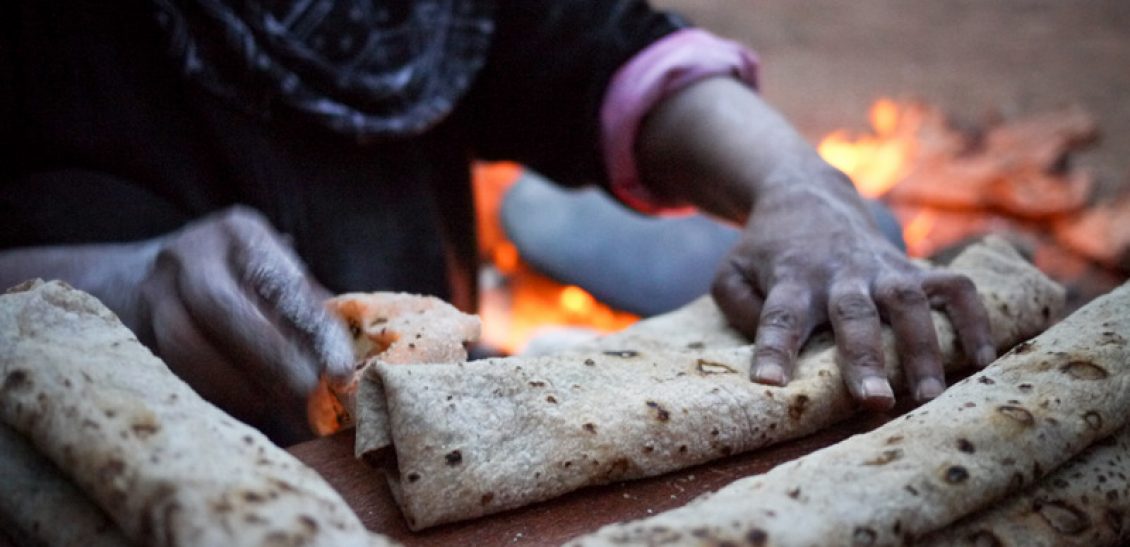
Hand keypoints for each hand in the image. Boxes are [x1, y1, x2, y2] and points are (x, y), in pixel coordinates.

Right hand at [135, 206, 352, 442]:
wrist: (135, 279)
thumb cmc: (235, 282)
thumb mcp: (272, 276)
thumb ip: (308, 311)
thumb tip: (351, 369)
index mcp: (239, 233)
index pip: (280, 281)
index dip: (313, 330)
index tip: (339, 371)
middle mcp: (190, 253)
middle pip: (222, 308)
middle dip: (270, 361)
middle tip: (308, 398)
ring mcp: (151, 292)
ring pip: (185, 345)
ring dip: (239, 388)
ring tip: (279, 411)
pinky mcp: (131, 332)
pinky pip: (172, 371)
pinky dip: (215, 397)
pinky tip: (247, 411)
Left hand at [710, 164, 995, 409]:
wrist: (806, 196)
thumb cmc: (765, 252)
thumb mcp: (731, 273)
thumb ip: (738, 308)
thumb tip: (772, 344)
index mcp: (790, 279)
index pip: (778, 317)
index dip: (773, 349)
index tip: (770, 384)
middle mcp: (839, 273)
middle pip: (854, 314)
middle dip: (866, 358)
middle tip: (875, 403)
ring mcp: (880, 267)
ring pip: (909, 301)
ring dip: (923, 346)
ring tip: (929, 394)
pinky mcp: (912, 266)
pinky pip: (952, 285)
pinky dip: (972, 317)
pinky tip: (981, 357)